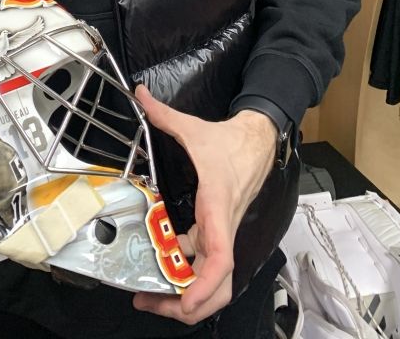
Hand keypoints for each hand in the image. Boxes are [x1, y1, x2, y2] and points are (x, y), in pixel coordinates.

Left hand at [132, 85, 276, 326]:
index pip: (220, 256)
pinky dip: (187, 272)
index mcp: (217, 206)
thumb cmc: (229, 141)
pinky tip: (164, 264)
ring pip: (214, 279)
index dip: (205, 284)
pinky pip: (206, 262)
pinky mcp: (218, 230)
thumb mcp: (193, 127)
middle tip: (152, 304)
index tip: (186, 300)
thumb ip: (163, 113)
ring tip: (153, 296)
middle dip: (189, 305)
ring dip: (187, 294)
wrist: (258, 140)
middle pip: (219, 285)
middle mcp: (222, 226)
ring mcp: (222, 231)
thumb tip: (140, 94)